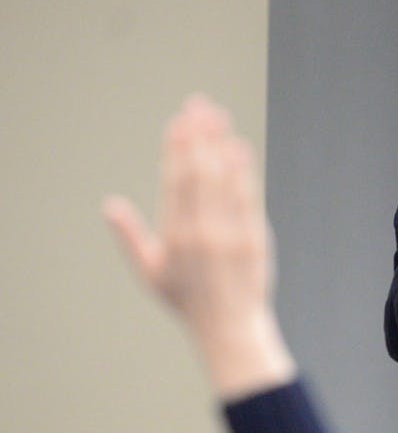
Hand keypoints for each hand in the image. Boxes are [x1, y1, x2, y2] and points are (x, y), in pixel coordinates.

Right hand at [103, 95, 294, 397]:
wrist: (229, 327)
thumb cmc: (187, 300)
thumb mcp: (150, 272)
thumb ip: (130, 237)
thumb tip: (109, 205)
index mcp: (173, 236)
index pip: (174, 181)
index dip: (176, 149)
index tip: (177, 122)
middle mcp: (200, 232)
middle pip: (199, 172)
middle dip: (198, 135)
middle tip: (199, 105)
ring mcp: (229, 234)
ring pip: (224, 180)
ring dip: (220, 144)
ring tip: (219, 117)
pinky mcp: (253, 238)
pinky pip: (247, 197)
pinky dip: (243, 171)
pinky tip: (239, 148)